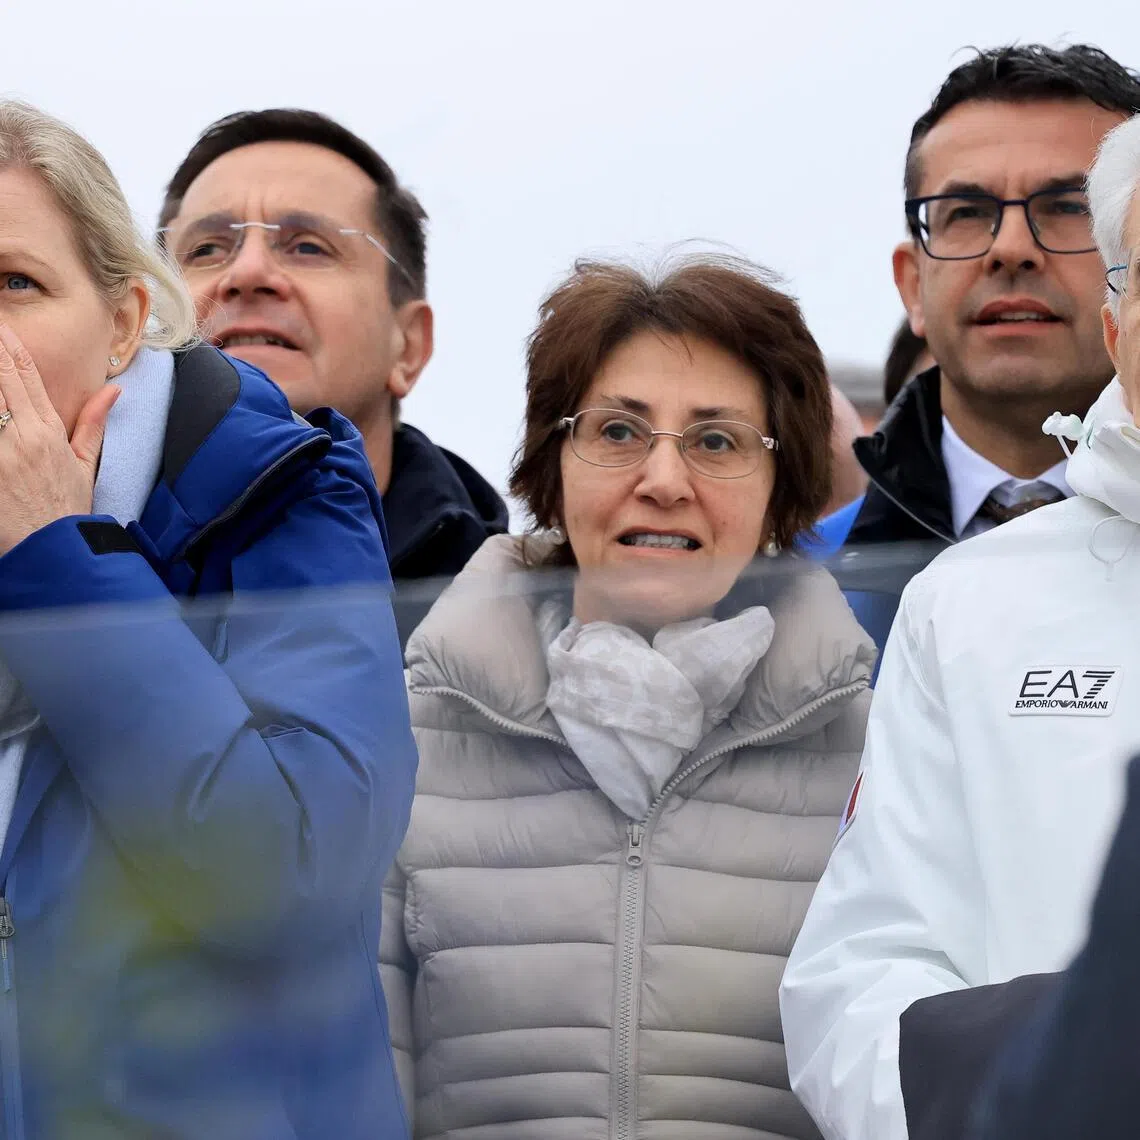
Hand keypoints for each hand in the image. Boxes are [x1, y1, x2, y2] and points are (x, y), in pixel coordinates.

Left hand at [0, 324, 120, 555]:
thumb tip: (113, 390)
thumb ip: (92, 424)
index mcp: (49, 431)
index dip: (8, 345)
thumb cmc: (65, 511)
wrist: (52, 550)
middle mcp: (22, 435)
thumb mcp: (85, 466)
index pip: (25, 375)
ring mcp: (0, 451)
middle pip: (0, 377)